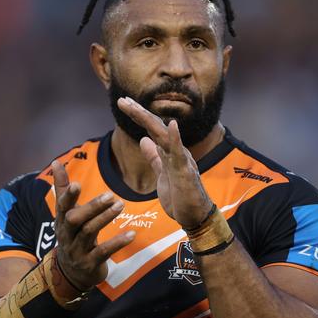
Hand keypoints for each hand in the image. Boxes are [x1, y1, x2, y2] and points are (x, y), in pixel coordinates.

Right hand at [51, 160, 135, 290]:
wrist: (71, 273)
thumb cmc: (72, 235)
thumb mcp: (65, 213)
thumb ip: (63, 188)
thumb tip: (55, 161)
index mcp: (61, 220)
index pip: (62, 206)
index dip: (69, 196)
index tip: (77, 184)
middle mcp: (66, 235)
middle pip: (75, 219)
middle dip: (92, 207)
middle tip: (111, 195)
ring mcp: (77, 250)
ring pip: (89, 233)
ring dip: (106, 218)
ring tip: (121, 206)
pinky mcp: (90, 263)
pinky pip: (104, 252)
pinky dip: (117, 242)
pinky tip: (132, 233)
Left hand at [116, 97, 211, 227]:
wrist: (195, 217)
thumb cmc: (180, 196)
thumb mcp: (161, 173)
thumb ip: (154, 156)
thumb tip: (143, 140)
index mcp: (169, 151)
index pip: (151, 129)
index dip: (138, 115)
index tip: (124, 103)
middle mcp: (176, 151)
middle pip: (155, 127)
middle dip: (138, 113)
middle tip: (122, 100)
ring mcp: (182, 160)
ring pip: (163, 136)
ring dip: (149, 121)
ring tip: (135, 108)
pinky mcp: (185, 172)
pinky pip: (180, 153)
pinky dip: (176, 138)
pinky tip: (173, 124)